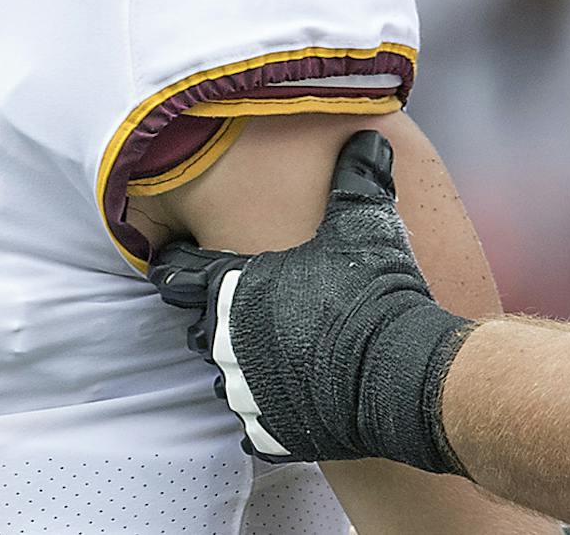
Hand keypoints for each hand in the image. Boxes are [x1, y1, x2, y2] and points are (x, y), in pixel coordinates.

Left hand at [151, 129, 474, 472]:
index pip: (178, 273)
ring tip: (279, 354)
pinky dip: (274, 409)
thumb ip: (358, 177)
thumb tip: (371, 136)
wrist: (399, 372)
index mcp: (232, 288)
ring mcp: (244, 391)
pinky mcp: (268, 432)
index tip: (170, 260)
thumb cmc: (374, 290)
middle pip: (200, 327)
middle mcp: (226, 341)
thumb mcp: (365, 221)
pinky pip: (258, 422)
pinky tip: (302, 394)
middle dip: (215, 317)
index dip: (175, 264)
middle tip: (245, 308)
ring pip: (227, 377)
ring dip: (246, 365)